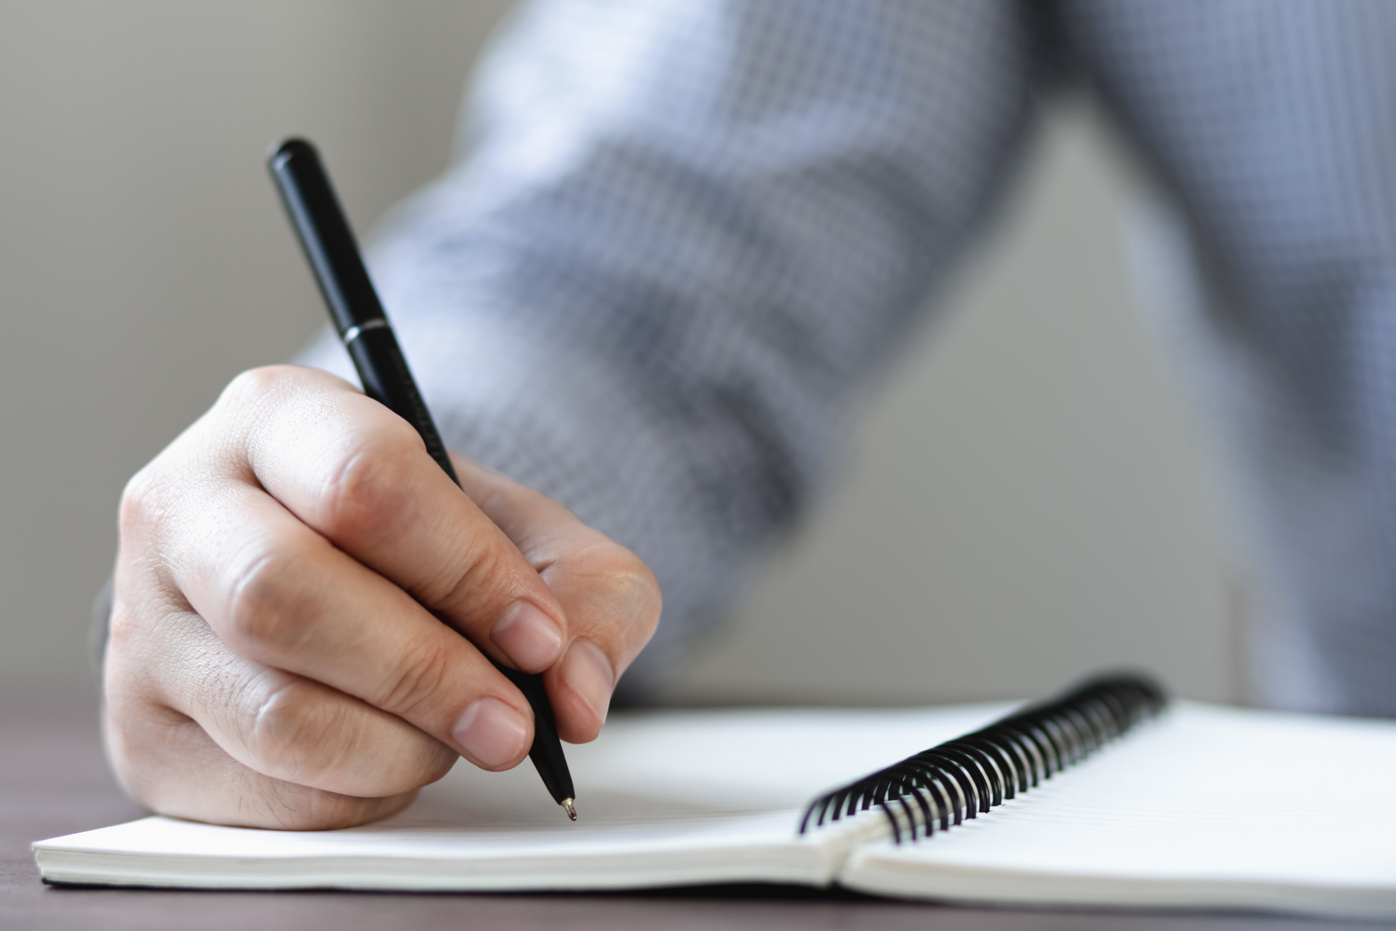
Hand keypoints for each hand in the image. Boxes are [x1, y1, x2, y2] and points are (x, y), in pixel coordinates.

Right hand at [103, 365, 659, 828]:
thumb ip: (592, 596)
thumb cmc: (432, 545)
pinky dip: (357, 792)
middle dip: (424, 673)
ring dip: (400, 745)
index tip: (538, 635)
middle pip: (284, 594)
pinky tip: (393, 755)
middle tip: (510, 723)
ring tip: (457, 735)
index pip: (363, 481)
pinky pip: (261, 789)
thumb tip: (577, 697)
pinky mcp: (141, 729)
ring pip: (272, 710)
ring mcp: (144, 624)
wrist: (338, 575)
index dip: (466, 569)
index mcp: (276, 416)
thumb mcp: (534, 536)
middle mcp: (182, 506)